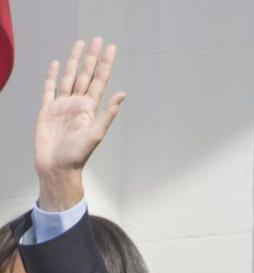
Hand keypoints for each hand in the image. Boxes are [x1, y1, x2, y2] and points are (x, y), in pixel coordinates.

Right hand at [34, 38, 123, 209]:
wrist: (57, 167)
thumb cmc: (78, 155)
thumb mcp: (96, 133)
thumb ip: (108, 114)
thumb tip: (123, 94)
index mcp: (90, 108)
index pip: (100, 80)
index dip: (105, 64)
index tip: (112, 48)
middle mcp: (77, 104)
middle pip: (85, 74)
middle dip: (92, 57)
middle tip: (98, 40)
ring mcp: (62, 105)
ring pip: (68, 77)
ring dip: (73, 61)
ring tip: (80, 44)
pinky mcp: (47, 110)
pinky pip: (49, 89)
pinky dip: (51, 76)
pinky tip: (55, 64)